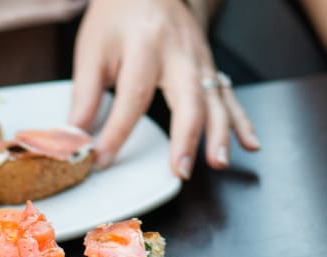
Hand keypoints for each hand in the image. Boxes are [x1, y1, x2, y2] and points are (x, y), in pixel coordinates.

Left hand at [68, 0, 259, 178]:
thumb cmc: (119, 17)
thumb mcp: (92, 50)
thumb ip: (85, 96)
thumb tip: (76, 137)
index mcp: (144, 46)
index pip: (132, 96)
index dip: (117, 132)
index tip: (102, 159)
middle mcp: (178, 54)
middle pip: (187, 97)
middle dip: (186, 137)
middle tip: (179, 170)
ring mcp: (200, 60)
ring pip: (216, 100)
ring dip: (219, 134)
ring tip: (216, 163)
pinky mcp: (210, 67)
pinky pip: (230, 96)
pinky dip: (242, 122)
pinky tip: (250, 144)